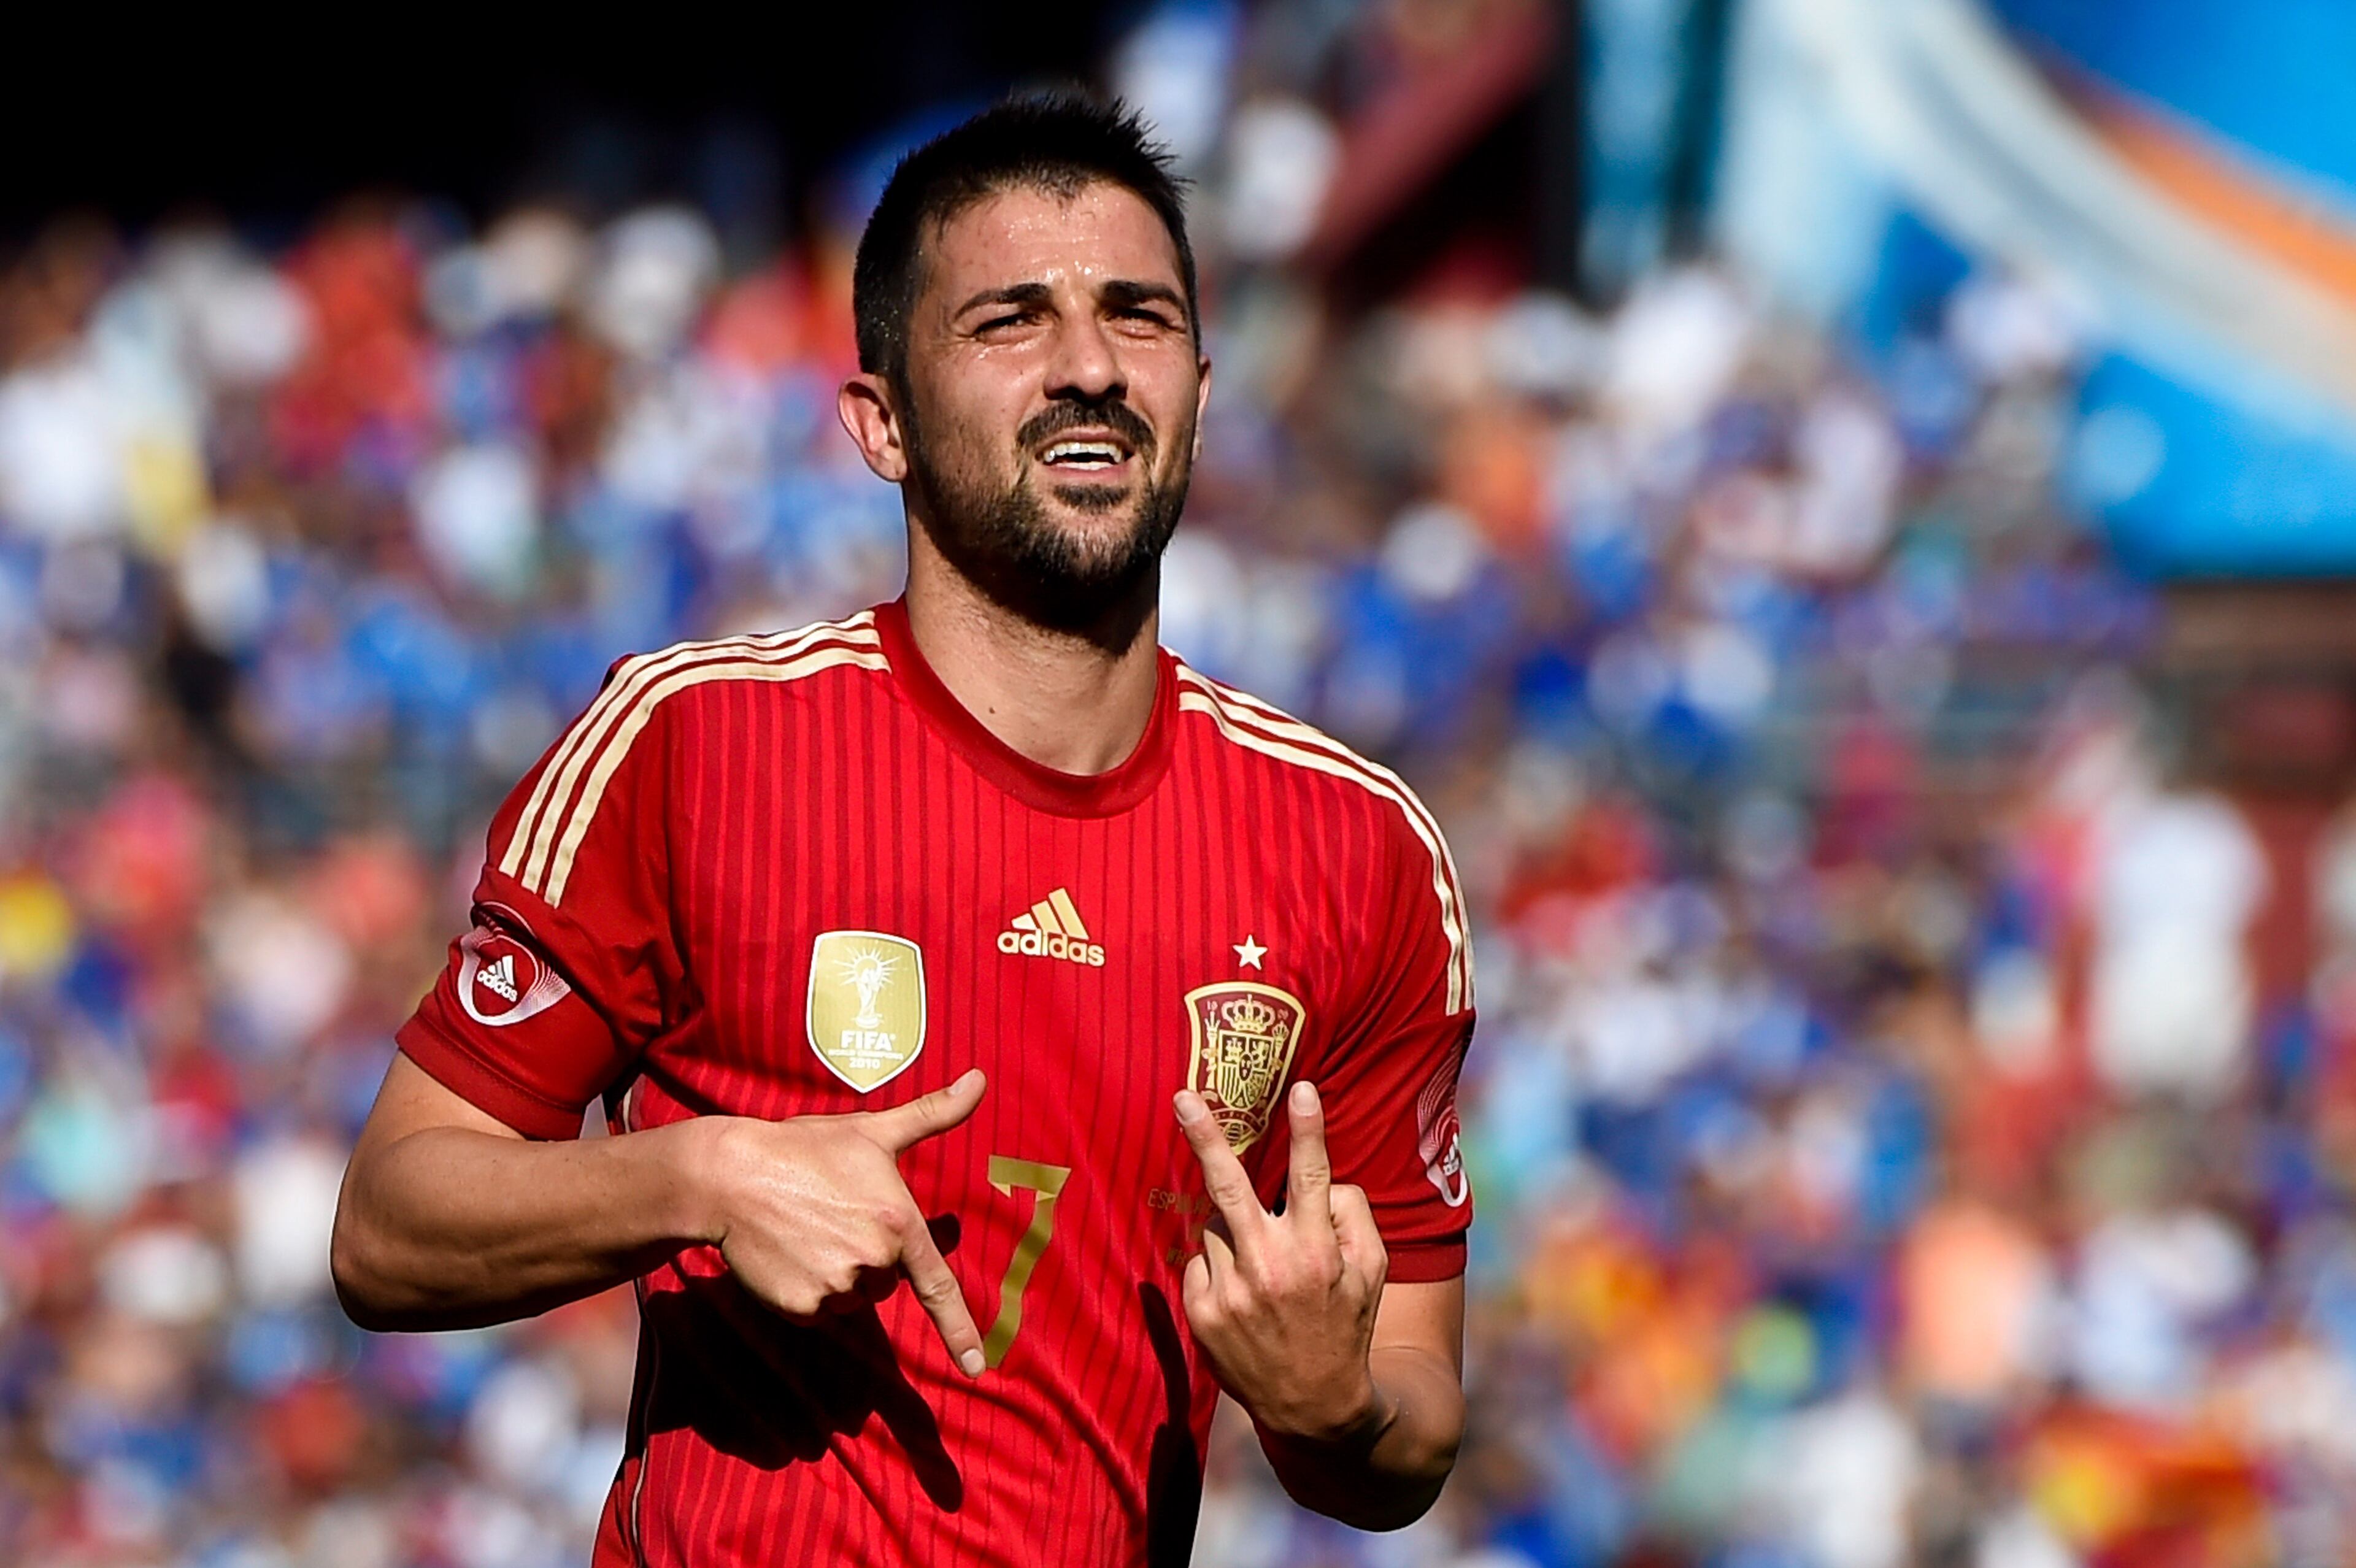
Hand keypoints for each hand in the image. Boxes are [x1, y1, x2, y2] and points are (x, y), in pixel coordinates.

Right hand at [697, 1068, 988, 1376]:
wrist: (732, 1176)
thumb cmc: (805, 1149)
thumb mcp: (872, 1130)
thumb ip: (933, 1113)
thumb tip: (980, 1079)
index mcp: (898, 1221)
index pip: (938, 1286)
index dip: (960, 1330)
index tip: (976, 1368)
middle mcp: (873, 1260)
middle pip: (886, 1280)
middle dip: (868, 1257)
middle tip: (834, 1217)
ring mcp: (835, 1287)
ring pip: (852, 1297)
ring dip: (838, 1274)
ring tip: (807, 1231)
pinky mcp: (801, 1306)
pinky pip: (818, 1310)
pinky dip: (807, 1290)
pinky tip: (789, 1254)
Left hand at [1175, 1080, 1389, 1441]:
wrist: (1313, 1407)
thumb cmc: (1345, 1324)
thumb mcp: (1371, 1271)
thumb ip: (1353, 1215)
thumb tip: (1322, 1176)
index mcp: (1317, 1252)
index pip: (1313, 1177)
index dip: (1308, 1130)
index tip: (1302, 1089)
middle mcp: (1270, 1268)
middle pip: (1231, 1187)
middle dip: (1205, 1136)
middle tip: (1182, 1096)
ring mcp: (1230, 1292)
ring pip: (1217, 1223)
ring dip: (1235, 1228)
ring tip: (1262, 1269)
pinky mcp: (1202, 1313)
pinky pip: (1202, 1260)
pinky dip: (1219, 1264)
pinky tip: (1243, 1295)